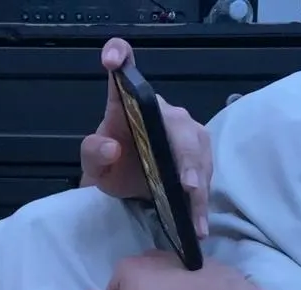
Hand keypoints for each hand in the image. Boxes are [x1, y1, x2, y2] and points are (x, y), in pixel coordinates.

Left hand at [80, 38, 212, 238]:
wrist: (127, 184)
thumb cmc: (110, 164)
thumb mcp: (93, 163)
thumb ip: (94, 153)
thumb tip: (112, 147)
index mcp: (131, 102)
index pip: (125, 63)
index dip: (119, 54)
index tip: (111, 59)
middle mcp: (166, 113)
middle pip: (182, 127)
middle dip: (187, 156)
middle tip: (187, 184)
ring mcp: (188, 135)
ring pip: (200, 153)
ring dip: (200, 182)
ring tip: (196, 209)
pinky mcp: (201, 158)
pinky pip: (206, 174)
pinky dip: (202, 201)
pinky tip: (199, 224)